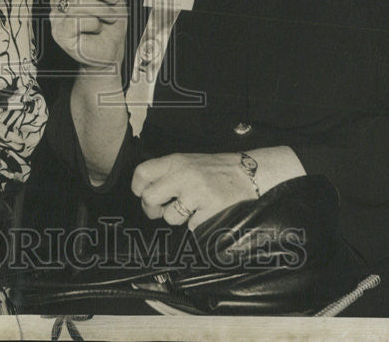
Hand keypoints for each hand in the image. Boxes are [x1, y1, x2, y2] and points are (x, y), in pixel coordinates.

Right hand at [50, 0, 126, 67]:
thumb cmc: (110, 25)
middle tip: (115, 0)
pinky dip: (96, 24)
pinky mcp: (60, 33)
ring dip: (103, 9)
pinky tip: (97, 29)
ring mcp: (57, 16)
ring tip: (109, 17)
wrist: (110, 52)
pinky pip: (80, 20)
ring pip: (79, 1)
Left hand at [132, 153, 258, 228]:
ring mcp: (197, 194)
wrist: (251, 173)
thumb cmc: (217, 170)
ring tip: (193, 208)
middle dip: (153, 209)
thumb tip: (145, 193)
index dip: (138, 188)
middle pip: (149, 198)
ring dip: (179, 218)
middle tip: (161, 210)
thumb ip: (168, 173)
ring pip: (170, 218)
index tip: (143, 195)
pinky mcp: (210, 212)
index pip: (142, 172)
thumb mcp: (189, 162)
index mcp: (176, 162)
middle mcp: (183, 176)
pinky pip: (191, 227)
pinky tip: (208, 212)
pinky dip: (198, 223)